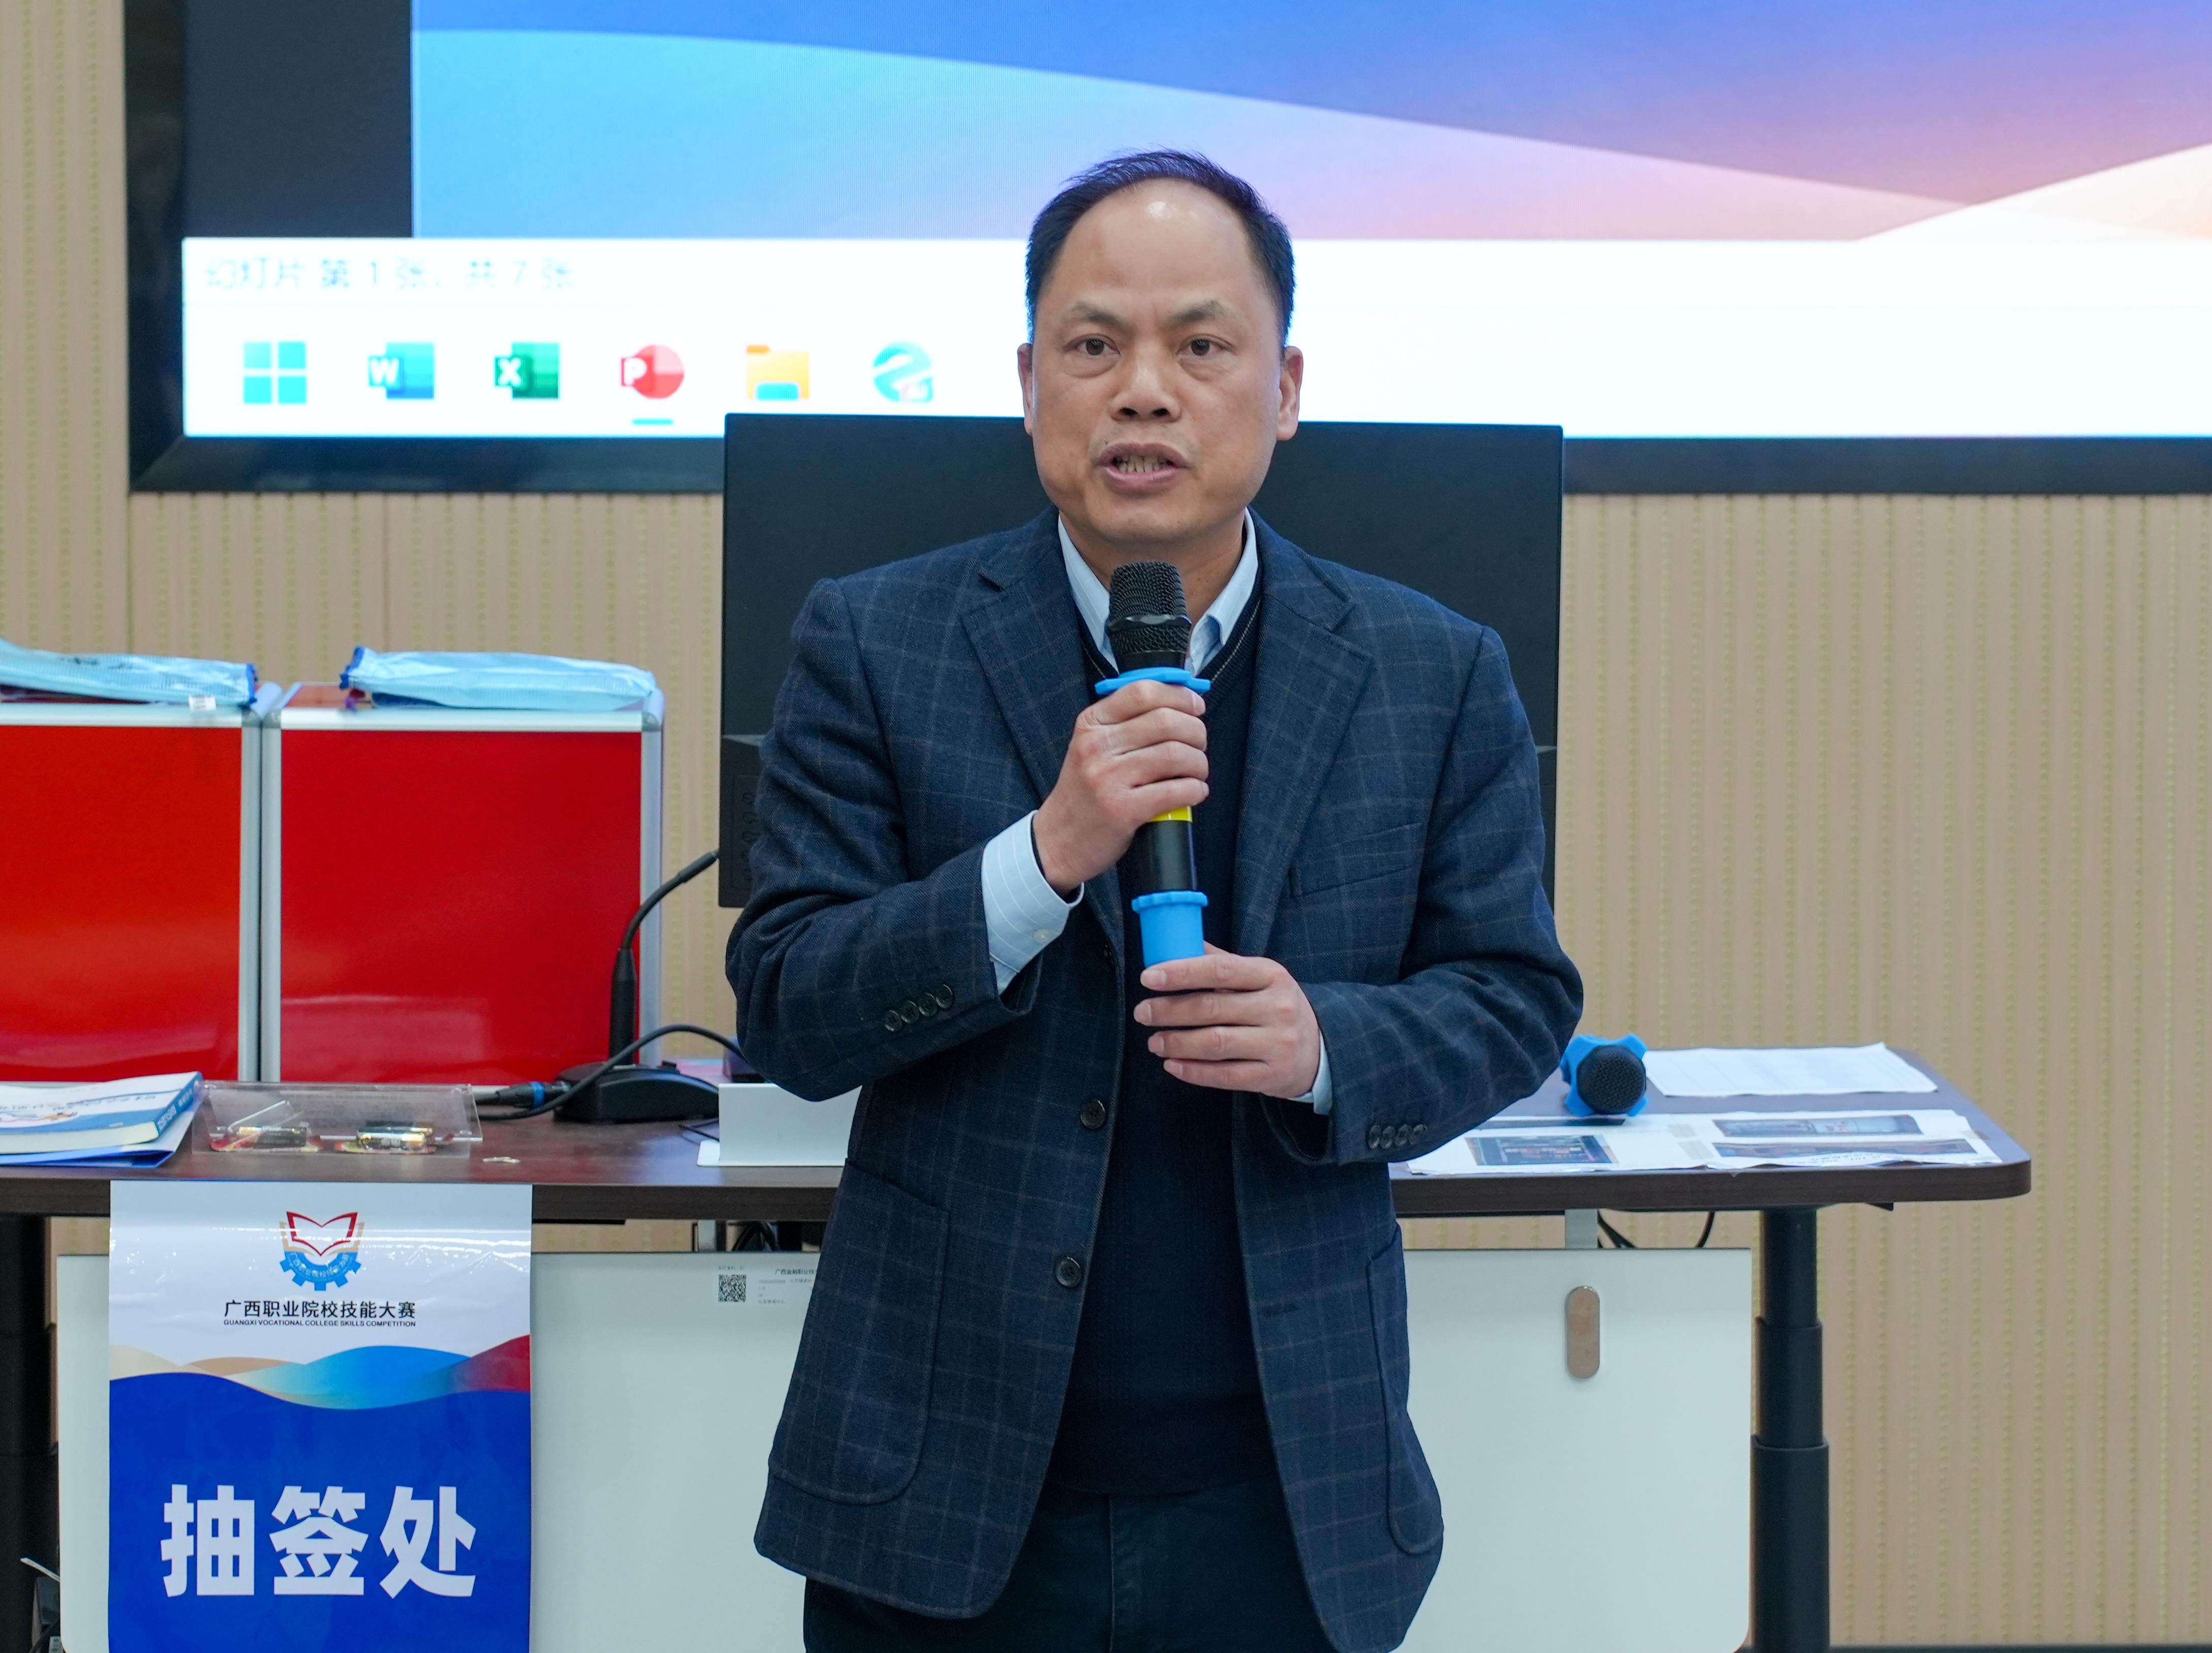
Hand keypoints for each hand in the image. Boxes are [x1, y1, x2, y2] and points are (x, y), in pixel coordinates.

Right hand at [1032, 679, 1207, 893]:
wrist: (1059, 840)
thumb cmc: (1085, 792)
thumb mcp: (1091, 747)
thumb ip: (1126, 723)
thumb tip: (1181, 704)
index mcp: (1091, 724)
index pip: (1142, 692)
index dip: (1179, 695)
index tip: (1195, 706)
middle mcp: (1097, 747)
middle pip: (1166, 721)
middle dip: (1196, 732)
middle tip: (1199, 745)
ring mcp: (1108, 778)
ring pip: (1176, 754)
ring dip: (1198, 763)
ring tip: (1196, 772)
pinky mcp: (1123, 810)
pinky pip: (1176, 790)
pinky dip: (1195, 790)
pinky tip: (1194, 792)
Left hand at [1134, 944, 1322, 1098]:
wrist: (1321, 1049)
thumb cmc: (1277, 1006)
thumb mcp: (1260, 977)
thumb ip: (1222, 962)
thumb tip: (1178, 943)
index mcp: (1271, 975)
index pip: (1221, 970)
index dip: (1182, 972)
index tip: (1149, 977)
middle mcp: (1277, 1008)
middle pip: (1212, 1008)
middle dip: (1169, 1011)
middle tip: (1143, 1013)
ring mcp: (1277, 1044)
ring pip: (1215, 1044)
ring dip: (1177, 1043)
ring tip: (1155, 1041)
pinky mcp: (1271, 1076)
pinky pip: (1225, 1076)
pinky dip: (1193, 1071)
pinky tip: (1172, 1065)